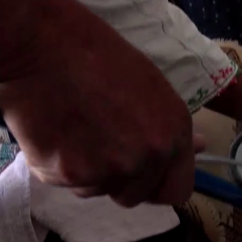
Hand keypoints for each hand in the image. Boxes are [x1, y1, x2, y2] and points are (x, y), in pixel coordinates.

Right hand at [0, 0, 199, 207]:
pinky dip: (55, 165)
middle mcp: (150, 156)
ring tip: (73, 130)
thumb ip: (171, 126)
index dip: (157, 186)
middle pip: (134, 197)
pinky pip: (64, 183)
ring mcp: (111, 168)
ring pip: (97, 191)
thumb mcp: (151, 86)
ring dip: (85, 172)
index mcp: (174, 134)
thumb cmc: (95, 55)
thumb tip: (200, 146)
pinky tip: (53, 131)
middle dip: (117, 180)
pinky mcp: (71, 173)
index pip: (177, 191)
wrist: (40, 44)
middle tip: (95, 144)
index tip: (141, 176)